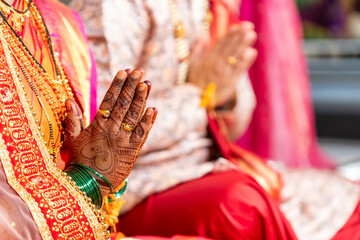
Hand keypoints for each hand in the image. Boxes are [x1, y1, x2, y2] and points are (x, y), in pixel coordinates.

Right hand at [64, 69, 156, 195]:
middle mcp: (112, 130)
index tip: (124, 71)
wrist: (89, 185)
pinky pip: (142, 134)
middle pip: (123, 104)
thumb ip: (73, 119)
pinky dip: (148, 121)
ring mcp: (124, 140)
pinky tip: (154, 109)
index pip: (109, 100)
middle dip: (132, 86)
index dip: (117, 85)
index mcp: (98, 125)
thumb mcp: (72, 139)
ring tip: (147, 83)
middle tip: (139, 71)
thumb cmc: (80, 161)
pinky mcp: (133, 151)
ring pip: (134, 116)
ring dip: (142, 99)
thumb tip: (68, 100)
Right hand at [188, 22, 256, 106]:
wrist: (197, 101)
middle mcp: (216, 65)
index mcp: (207, 59)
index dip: (229, 35)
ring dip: (243, 45)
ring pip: (234, 57)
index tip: (237, 26)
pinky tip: (252, 52)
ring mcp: (224, 74)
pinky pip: (238, 71)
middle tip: (248, 26)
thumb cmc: (196, 81)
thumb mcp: (192, 64)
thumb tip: (202, 36)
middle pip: (229, 48)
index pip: (220, 44)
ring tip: (251, 35)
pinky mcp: (230, 83)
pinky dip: (245, 61)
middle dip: (239, 37)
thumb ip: (197, 49)